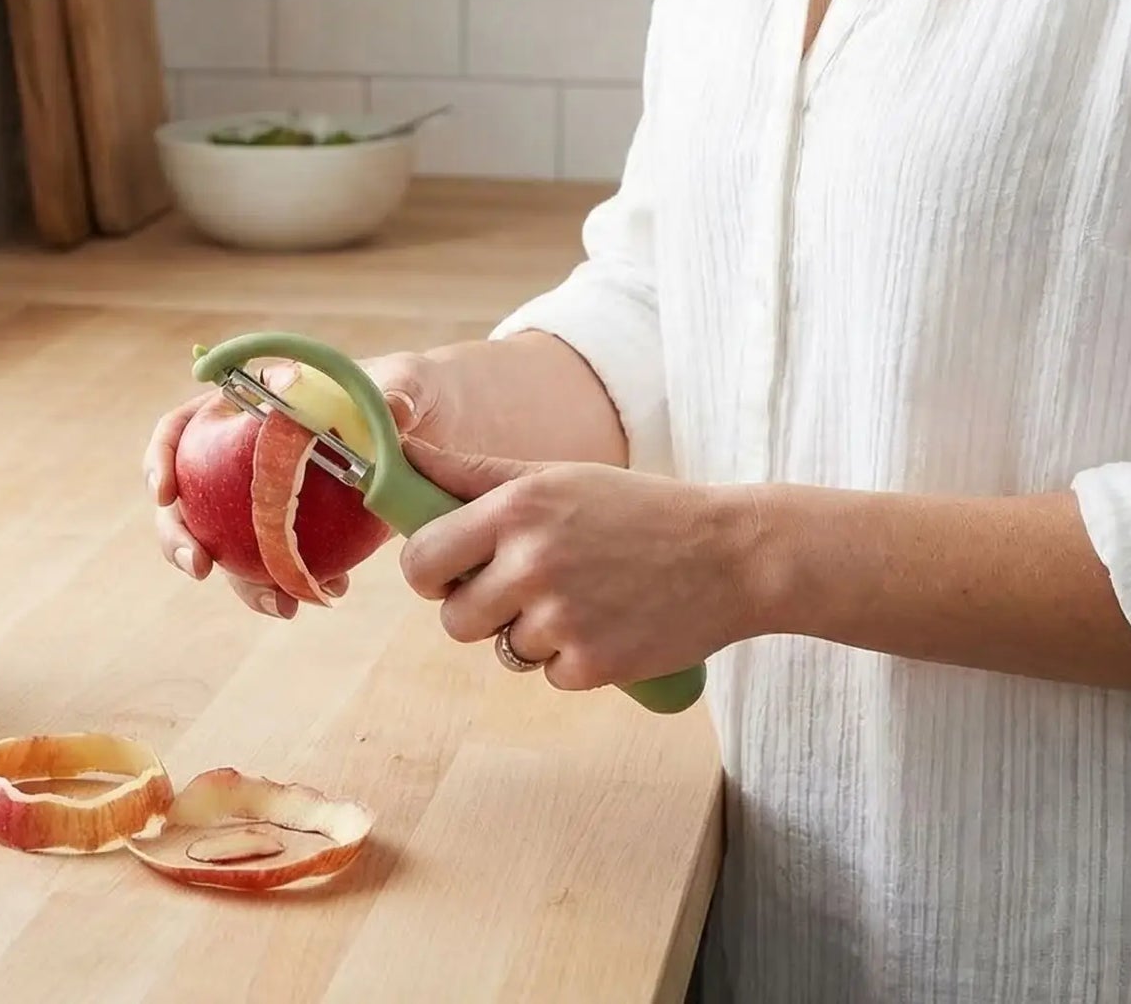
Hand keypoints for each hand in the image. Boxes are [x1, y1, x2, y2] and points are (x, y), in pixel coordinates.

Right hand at [145, 351, 446, 620]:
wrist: (431, 430)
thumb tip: (396, 411)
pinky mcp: (296, 533)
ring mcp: (266, 499)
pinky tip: (325, 594)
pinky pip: (277, 566)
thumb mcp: (404, 381)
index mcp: (249, 406)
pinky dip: (292, 584)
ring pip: (227, 545)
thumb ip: (396, 391)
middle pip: (187, 497)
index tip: (165, 493)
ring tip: (281, 604)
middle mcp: (244, 455)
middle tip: (199, 566)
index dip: (161, 458)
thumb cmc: (404, 389)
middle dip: (179, 537)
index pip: (182, 426)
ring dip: (243, 583)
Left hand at [396, 438, 751, 689]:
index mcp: (515, 509)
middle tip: (517, 587)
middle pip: (453, 618)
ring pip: (500, 649)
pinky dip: (569, 657)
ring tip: (578, 597)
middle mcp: (531, 563)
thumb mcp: (554, 476)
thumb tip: (402, 456)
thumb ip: (471, 474)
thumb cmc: (635, 508)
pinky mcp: (592, 665)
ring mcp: (561, 619)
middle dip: (475, 608)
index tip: (449, 569)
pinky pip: (547, 674)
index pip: (420, 560)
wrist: (728, 555)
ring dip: (528, 632)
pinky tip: (606, 622)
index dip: (427, 571)